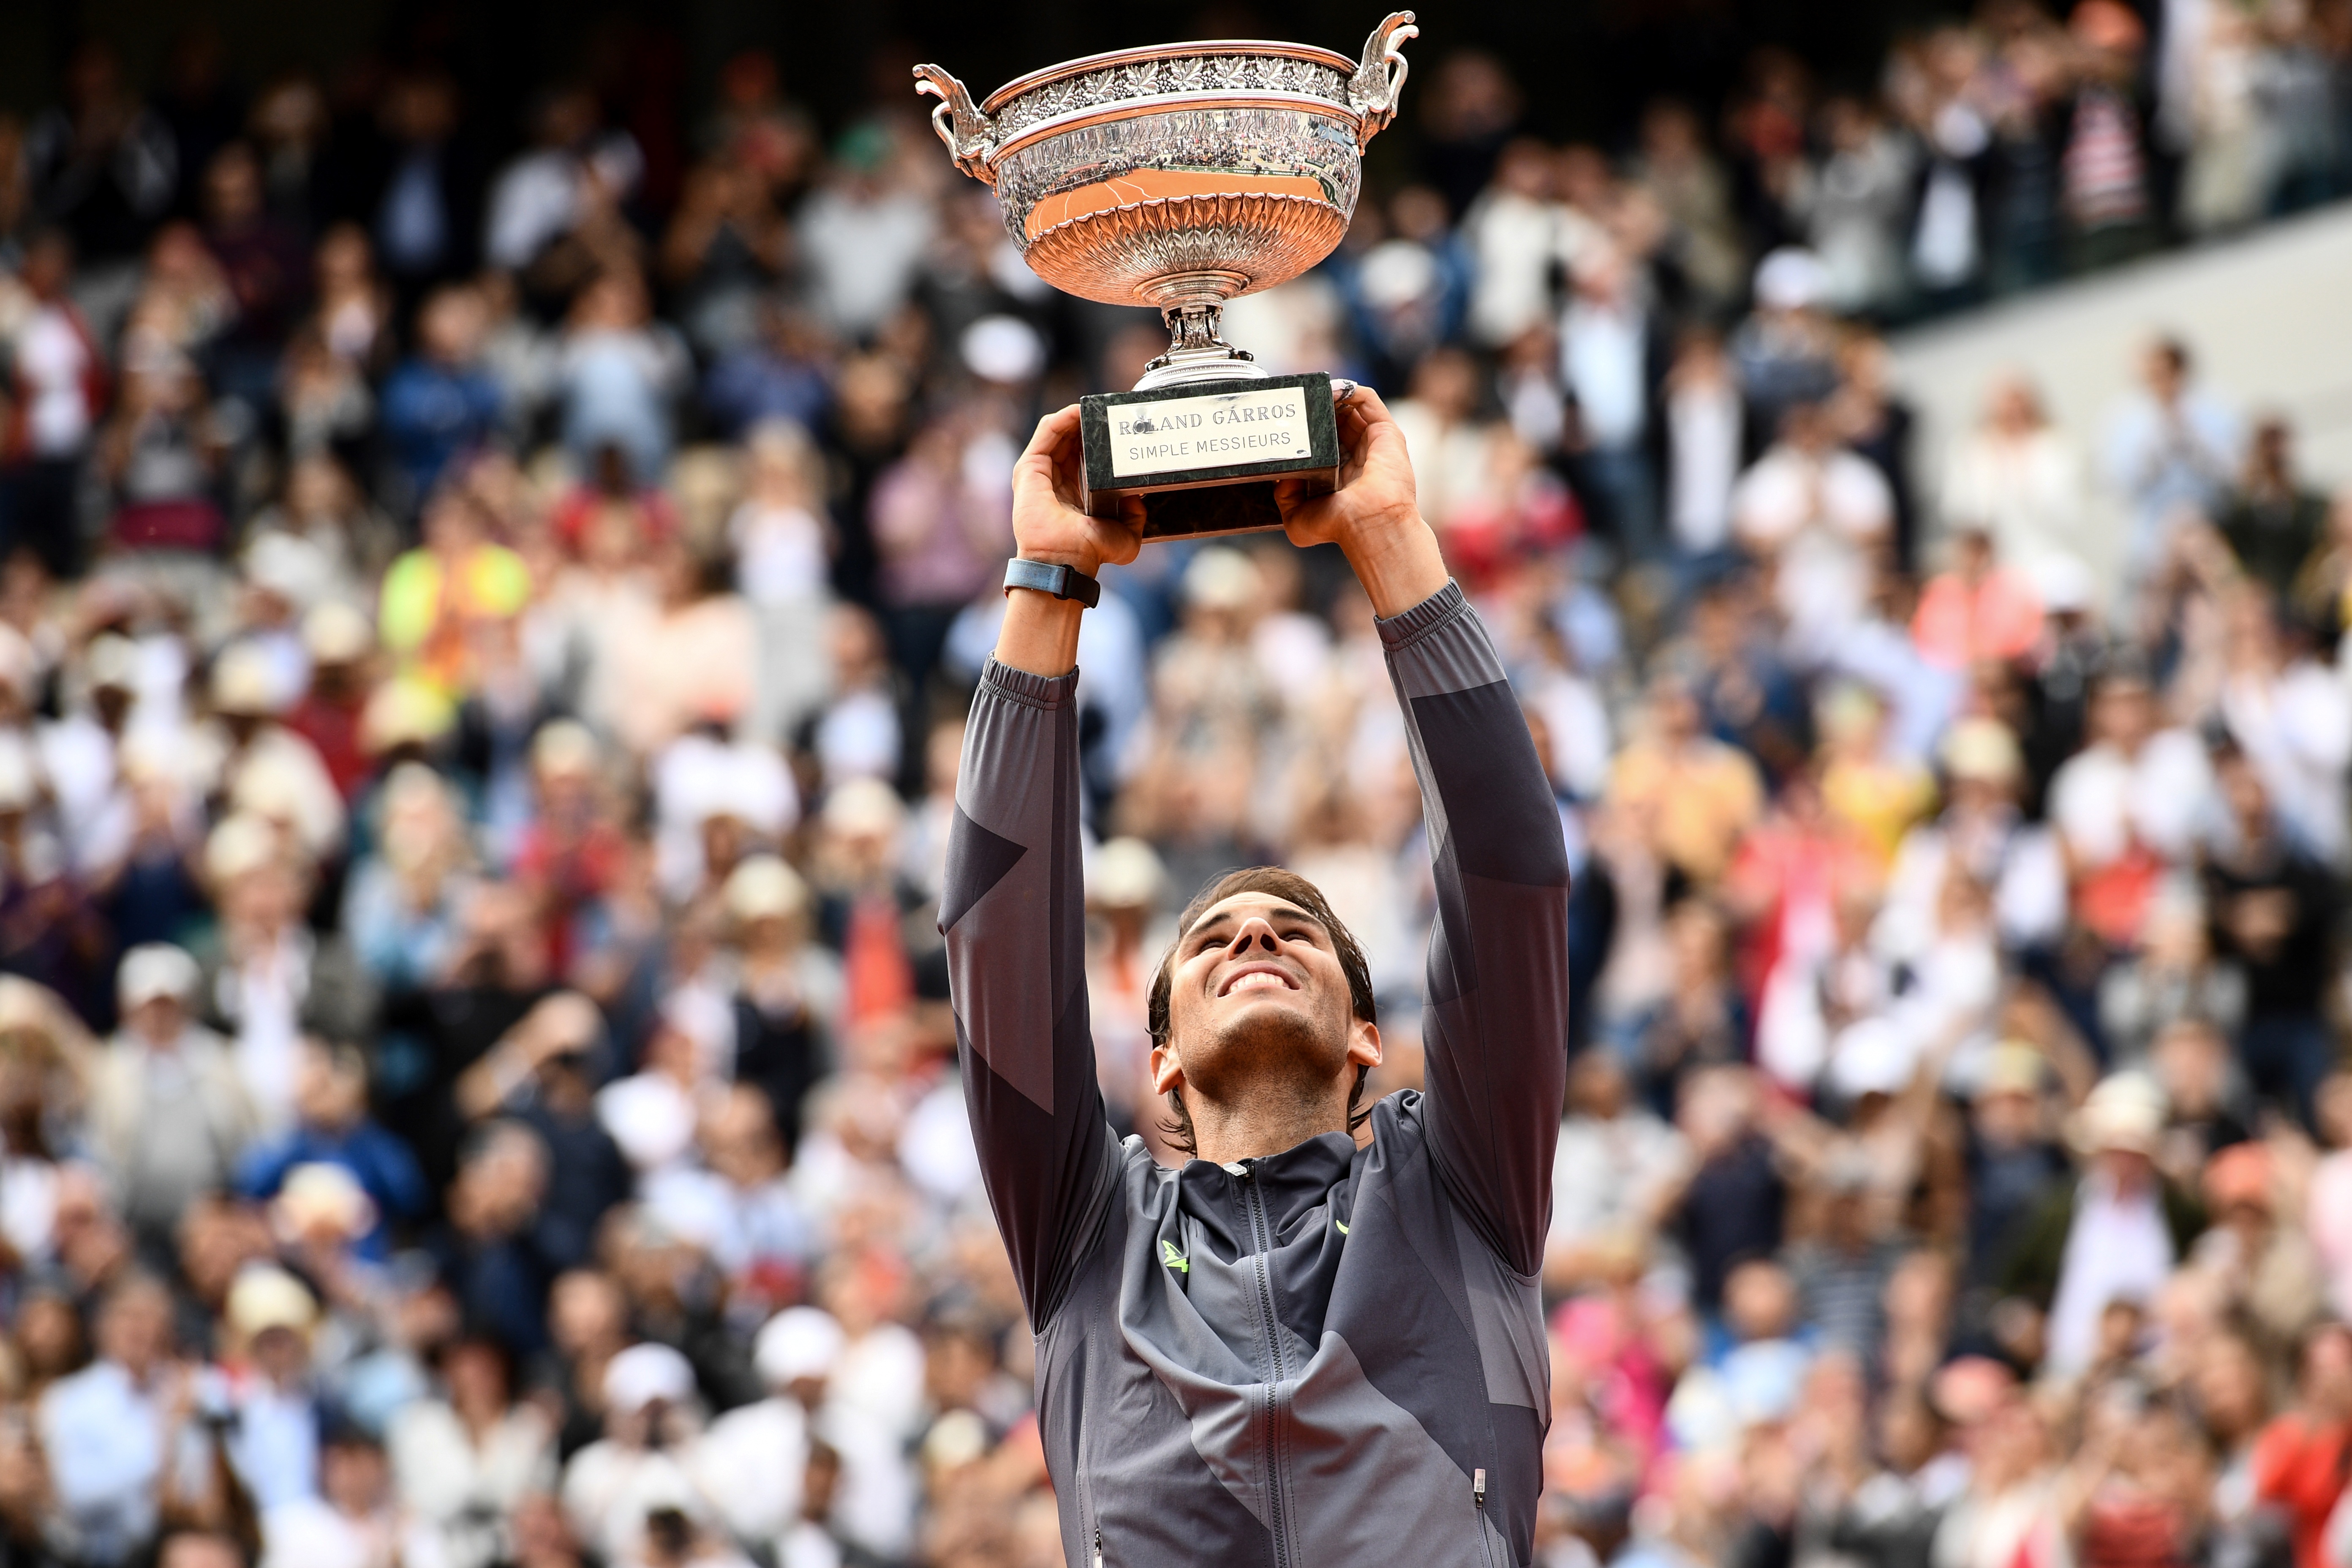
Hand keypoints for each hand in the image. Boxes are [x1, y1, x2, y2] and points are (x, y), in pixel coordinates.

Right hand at [1011, 405, 1141, 576]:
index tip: (1117, 428)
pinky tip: (1080, 411)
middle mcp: (1055, 480)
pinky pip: (1047, 432)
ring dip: (1077, 417)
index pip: (1084, 455)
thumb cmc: (1089, 553)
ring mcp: (1040, 473)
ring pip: (1058, 432)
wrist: (1066, 561)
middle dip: (1089, 424)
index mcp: (1075, 492)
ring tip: (1096, 408)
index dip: (1099, 439)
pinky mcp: (1029, 468)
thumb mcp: (1126, 537)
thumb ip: (1135, 519)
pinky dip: (1063, 418)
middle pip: (1071, 440)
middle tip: (1108, 414)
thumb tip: (1138, 500)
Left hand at [1275, 386, 1447, 616]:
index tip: (1288, 419)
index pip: (1324, 439)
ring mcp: (1373, 441)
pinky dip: (1348, 389)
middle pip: (1336, 419)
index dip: (1307, 427)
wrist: (1367, 524)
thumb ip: (1283, 496)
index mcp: (1340, 472)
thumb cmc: (1339, 526)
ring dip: (1330, 395)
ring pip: (1351, 406)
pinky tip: (1329, 389)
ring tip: (1311, 391)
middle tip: (1297, 401)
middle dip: (1317, 407)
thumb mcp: (1296, 518)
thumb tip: (1281, 473)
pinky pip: (1367, 399)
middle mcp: (1358, 454)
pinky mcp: (1386, 431)